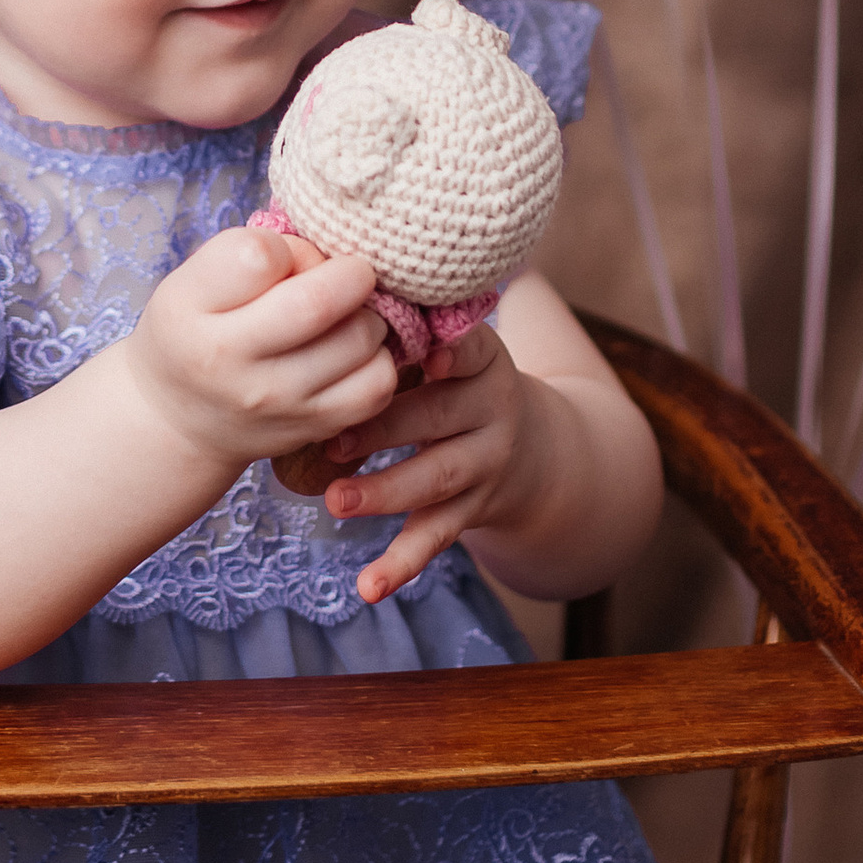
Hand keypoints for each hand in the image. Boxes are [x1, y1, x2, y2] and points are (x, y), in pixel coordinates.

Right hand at [126, 226, 401, 477]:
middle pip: (319, 302)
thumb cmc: (194, 331)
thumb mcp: (193, 279)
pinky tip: (354, 354)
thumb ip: (250, 251)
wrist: (180, 422)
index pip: (260, 256)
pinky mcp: (312, 427)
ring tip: (348, 316)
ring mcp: (276, 401)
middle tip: (347, 274)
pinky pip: (376, 385)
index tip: (287, 259)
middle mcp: (230, 362)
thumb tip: (324, 258)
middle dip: (349, 274)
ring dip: (368, 315)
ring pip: (360, 340)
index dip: (288, 246)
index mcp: (192, 311)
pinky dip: (378, 360)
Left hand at [316, 324, 542, 602]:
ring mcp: (485, 465)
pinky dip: (401, 565)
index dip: (454, 351)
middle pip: (439, 418)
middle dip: (385, 429)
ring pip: (436, 479)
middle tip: (330, 440)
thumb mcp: (454, 345)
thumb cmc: (458, 379)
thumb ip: (410, 324)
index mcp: (484, 360)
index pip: (471, 350)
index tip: (429, 353)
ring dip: (385, 492)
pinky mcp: (471, 512)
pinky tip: (367, 588)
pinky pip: (436, 538)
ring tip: (336, 501)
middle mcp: (492, 411)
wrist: (535, 447)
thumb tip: (328, 274)